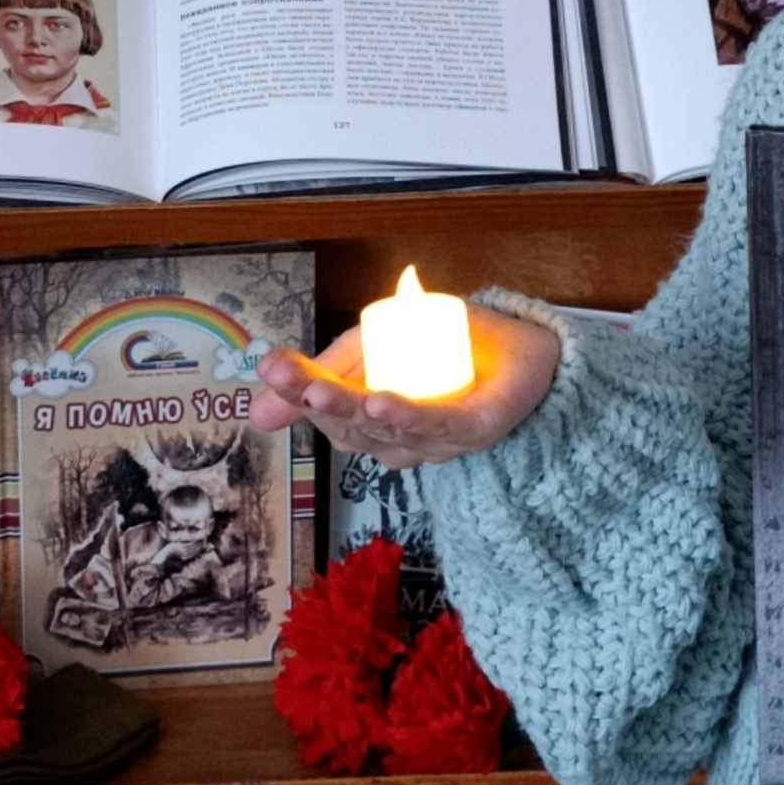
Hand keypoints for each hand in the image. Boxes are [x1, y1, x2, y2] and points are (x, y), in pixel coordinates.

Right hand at [248, 306, 561, 471]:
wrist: (528, 348)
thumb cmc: (451, 348)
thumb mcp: (376, 345)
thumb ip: (324, 370)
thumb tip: (255, 407)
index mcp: (374, 422)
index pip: (326, 414)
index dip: (295, 393)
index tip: (269, 368)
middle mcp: (401, 439)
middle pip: (349, 429)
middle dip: (314, 403)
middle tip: (286, 379)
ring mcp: (438, 439)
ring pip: (384, 432)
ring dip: (351, 411)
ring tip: (322, 392)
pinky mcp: (475, 427)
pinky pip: (435, 425)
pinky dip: (405, 414)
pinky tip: (380, 400)